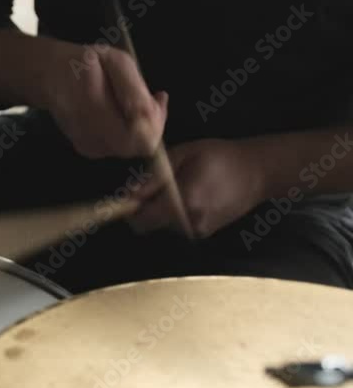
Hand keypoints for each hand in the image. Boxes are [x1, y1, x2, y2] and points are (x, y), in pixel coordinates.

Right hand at [38, 42, 167, 158]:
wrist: (51, 77)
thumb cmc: (84, 64)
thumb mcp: (115, 61)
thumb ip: (134, 90)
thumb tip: (151, 113)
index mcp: (95, 109)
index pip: (139, 136)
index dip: (157, 121)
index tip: (158, 96)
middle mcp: (90, 135)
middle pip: (140, 146)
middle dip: (153, 124)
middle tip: (152, 99)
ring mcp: (88, 146)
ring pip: (132, 148)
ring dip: (141, 127)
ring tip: (133, 101)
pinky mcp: (88, 150)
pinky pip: (120, 148)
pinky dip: (128, 132)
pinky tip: (122, 112)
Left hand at [130, 139, 266, 237]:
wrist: (259, 171)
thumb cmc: (219, 156)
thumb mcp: (183, 155)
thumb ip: (154, 177)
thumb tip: (129, 193)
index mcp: (182, 202)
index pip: (141, 220)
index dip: (129, 210)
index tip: (128, 197)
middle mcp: (188, 221)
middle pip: (149, 225)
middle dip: (144, 210)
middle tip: (155, 188)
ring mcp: (198, 230)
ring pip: (162, 225)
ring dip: (161, 210)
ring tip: (180, 187)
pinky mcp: (205, 232)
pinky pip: (177, 225)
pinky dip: (176, 213)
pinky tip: (192, 196)